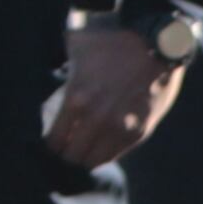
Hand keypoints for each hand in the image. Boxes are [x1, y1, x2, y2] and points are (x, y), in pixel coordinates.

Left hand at [48, 22, 184, 168]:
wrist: (158, 44)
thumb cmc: (115, 42)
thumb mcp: (79, 47)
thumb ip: (60, 63)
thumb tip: (45, 67)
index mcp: (76, 100)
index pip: (54, 141)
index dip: (50, 146)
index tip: (51, 143)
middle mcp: (96, 119)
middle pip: (71, 156)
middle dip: (65, 156)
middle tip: (64, 151)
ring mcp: (119, 128)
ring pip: (93, 161)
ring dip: (85, 158)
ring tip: (81, 152)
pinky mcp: (139, 132)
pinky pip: (114, 154)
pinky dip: (104, 154)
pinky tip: (99, 147)